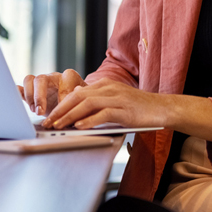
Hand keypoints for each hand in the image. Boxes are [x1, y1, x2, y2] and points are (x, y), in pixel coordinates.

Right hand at [17, 69, 86, 115]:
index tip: (63, 110)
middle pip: (41, 79)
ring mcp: (41, 83)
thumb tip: (75, 92)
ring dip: (30, 96)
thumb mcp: (84, 101)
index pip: (64, 79)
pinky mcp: (32, 91)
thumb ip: (80, 97)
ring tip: (34, 110)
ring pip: (29, 80)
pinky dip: (18, 93)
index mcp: (68, 77)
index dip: (63, 95)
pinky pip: (21, 88)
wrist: (74, 104)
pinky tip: (17, 102)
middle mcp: (53, 77)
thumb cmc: (81, 102)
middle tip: (40, 112)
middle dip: (39, 96)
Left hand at [41, 78, 166, 129]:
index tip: (49, 117)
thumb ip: (97, 98)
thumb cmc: (138, 107)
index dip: (61, 105)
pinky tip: (80, 127)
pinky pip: (103, 113)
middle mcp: (109, 88)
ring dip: (71, 115)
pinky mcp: (125, 109)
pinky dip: (90, 120)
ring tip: (59, 126)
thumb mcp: (115, 98)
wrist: (162, 108)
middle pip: (78, 96)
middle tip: (48, 123)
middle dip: (61, 110)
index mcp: (105, 84)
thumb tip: (76, 95)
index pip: (77, 92)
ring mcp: (117, 97)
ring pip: (87, 103)